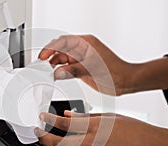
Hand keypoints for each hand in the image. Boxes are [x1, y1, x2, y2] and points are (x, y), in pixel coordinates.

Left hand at [35, 111, 167, 145]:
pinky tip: (66, 145)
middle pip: (60, 143)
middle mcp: (92, 143)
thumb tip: (69, 115)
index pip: (65, 123)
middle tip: (38, 132)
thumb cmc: (133, 129)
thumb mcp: (108, 116)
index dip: (50, 120)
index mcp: (95, 127)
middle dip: (45, 138)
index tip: (42, 117)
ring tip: (47, 139)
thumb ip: (85, 116)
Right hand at [39, 35, 167, 94]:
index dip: (51, 48)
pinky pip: (67, 67)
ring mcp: (82, 58)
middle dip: (50, 56)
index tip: (43, 56)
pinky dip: (61, 71)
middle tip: (41, 65)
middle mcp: (82, 49)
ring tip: (47, 71)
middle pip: (61, 49)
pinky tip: (56, 75)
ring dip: (55, 65)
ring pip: (63, 59)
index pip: (63, 41)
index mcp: (85, 43)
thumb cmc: (115, 71)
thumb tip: (57, 73)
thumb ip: (72, 71)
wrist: (126, 81)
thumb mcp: (91, 70)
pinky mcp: (82, 67)